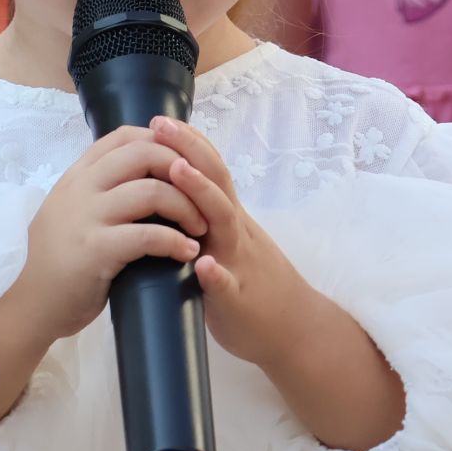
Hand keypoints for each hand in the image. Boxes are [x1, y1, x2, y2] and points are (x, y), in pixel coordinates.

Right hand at [13, 125, 205, 345]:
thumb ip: (97, 189)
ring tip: (199, 228)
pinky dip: (176, 242)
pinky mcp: (96, 251)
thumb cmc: (55, 260)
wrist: (28, 304)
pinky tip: (187, 253)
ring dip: (187, 207)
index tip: (185, 164)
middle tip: (201, 194)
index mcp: (78, 175)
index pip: (125, 135)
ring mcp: (88, 217)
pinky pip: (148, 236)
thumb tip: (142, 172)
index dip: (162, 141)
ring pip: (152, 191)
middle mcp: (82, 187)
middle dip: (183, 170)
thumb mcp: (70, 210)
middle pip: (145, 153)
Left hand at [151, 116, 315, 369]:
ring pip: (224, 223)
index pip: (210, 170)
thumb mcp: (228, 239)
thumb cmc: (252, 282)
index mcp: (228, 217)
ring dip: (202, 195)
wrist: (292, 330)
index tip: (159, 120)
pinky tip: (205, 268)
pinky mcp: (239, 301)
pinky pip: (230, 287)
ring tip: (177, 173)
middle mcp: (235, 231)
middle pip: (216, 182)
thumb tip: (173, 187)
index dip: (187, 143)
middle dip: (188, 151)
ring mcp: (240, 263)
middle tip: (161, 126)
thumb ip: (208, 214)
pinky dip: (218, 276)